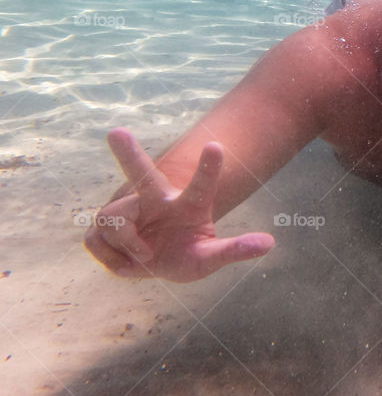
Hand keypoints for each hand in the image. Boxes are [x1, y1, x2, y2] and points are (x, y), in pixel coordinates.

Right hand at [84, 128, 274, 281]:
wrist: (155, 264)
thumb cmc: (187, 255)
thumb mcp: (210, 258)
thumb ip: (236, 249)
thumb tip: (270, 243)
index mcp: (187, 204)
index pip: (201, 185)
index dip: (209, 168)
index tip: (216, 145)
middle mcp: (156, 200)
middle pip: (143, 174)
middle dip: (129, 154)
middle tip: (116, 132)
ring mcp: (128, 210)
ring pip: (115, 219)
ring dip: (129, 244)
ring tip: (145, 255)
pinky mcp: (102, 228)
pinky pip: (97, 239)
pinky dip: (113, 258)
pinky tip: (126, 259)